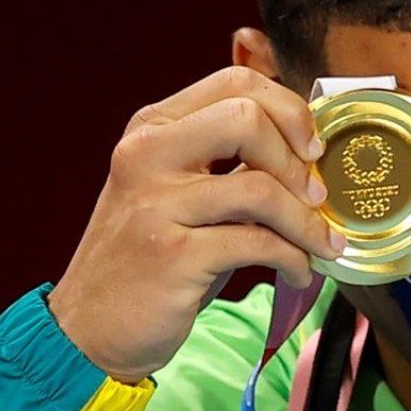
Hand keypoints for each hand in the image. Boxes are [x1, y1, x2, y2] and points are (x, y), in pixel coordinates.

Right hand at [49, 66, 343, 383]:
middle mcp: (147, 155)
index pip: (236, 82)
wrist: (90, 327)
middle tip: (317, 197)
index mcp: (153, 129)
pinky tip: (299, 271)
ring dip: (306, 221)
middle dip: (298, 160)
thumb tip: (306, 147)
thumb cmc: (148, 260)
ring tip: (321, 244)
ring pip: (260, 187)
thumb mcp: (179, 194)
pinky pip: (257, 243)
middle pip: (247, 118)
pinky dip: (294, 258)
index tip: (312, 149)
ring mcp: (156, 205)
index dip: (290, 110)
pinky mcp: (172, 255)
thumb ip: (226, 161)